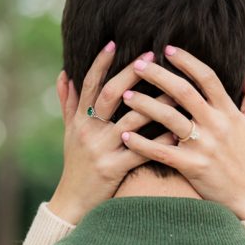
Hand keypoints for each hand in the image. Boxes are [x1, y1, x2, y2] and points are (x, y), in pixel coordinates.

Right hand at [47, 43, 176, 223]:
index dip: (100, 63)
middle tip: (152, 56)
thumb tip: (64, 73)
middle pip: (111, 95)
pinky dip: (161, 140)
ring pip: (131, 120)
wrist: (72, 202)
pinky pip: (142, 151)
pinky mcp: (114, 169)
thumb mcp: (69, 133)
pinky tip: (179, 130)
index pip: (89, 85)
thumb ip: (68, 103)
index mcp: (79, 120)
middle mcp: (88, 131)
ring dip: (156, 103)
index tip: (114, 42)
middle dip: (132, 74)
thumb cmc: (75, 164)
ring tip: (177, 89)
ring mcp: (101, 150)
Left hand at [119, 45, 244, 219]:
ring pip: (169, 118)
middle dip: (158, 75)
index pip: (207, 78)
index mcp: (229, 111)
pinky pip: (161, 152)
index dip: (187, 61)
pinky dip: (142, 143)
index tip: (168, 49)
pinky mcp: (191, 166)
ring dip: (144, 104)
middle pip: (183, 92)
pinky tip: (125, 135)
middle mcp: (216, 125)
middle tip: (137, 64)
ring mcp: (203, 146)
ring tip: (124, 95)